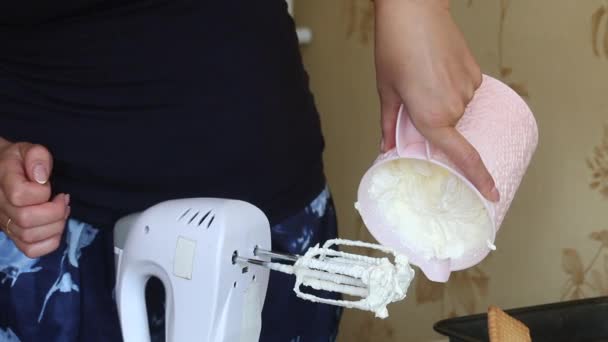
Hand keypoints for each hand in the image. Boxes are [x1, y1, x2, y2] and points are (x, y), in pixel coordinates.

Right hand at [0, 139, 69, 257]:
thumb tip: (41, 177)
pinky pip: (30, 250)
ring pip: (29, 237)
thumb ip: (37, 156)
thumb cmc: (19, 161)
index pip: (20, 195)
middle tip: (62, 200)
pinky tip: (55, 227)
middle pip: (26, 220)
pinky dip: (50, 242)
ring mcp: (4, 223)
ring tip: (61, 211)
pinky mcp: (13, 235)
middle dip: (55, 211)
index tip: (50, 186)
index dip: (42, 193)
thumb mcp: (28, 149)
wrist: (4, 171)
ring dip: (56, 226)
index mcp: (2, 181)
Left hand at [374, 0, 498, 201]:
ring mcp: (469, 89)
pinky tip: (437, 71)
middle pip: (450, 130)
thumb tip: (387, 148)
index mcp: (432, 116)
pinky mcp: (475, 73)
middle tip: (415, 97)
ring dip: (443, 103)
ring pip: (458, 110)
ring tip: (424, 78)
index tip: (492, 193)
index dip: (479, 177)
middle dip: (434, 123)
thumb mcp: (386, 90)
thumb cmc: (395, 49)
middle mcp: (455, 106)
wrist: (414, 10)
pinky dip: (451, 88)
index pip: (462, 155)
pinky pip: (465, 92)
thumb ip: (389, 124)